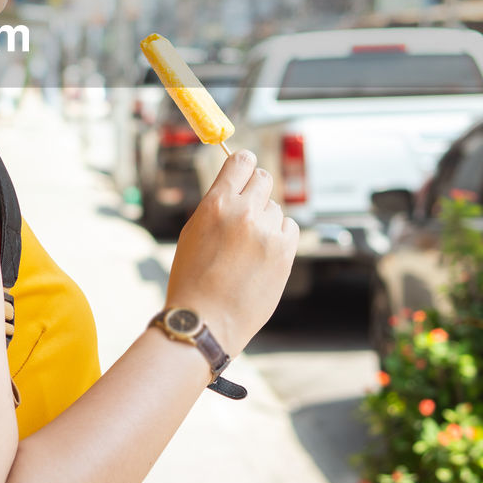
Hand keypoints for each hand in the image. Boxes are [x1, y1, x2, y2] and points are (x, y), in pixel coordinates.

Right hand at [164, 150, 297, 353]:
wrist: (206, 320)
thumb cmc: (192, 279)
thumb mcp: (193, 231)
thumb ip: (217, 206)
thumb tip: (237, 187)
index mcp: (216, 203)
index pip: (241, 162)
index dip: (243, 165)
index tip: (244, 170)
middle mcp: (244, 213)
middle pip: (264, 178)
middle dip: (256, 189)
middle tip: (248, 207)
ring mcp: (267, 233)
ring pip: (275, 207)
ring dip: (266, 218)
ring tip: (249, 245)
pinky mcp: (284, 253)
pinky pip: (290, 228)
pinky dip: (280, 235)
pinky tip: (264, 252)